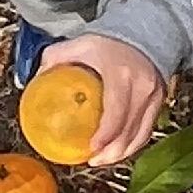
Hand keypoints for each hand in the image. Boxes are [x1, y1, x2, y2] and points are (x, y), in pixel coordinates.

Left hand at [35, 30, 166, 168]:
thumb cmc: (108, 41)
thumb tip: (34, 81)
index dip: (105, 135)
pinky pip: (147, 130)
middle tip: (93, 160)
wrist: (142, 32)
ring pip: (141, 134)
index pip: (116, 112)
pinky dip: (133, 144)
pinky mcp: (159, 101)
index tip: (91, 148)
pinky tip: (118, 150)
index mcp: (121, 75)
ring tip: (103, 160)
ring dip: (123, 152)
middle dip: (111, 152)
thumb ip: (55, 59)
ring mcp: (154, 96)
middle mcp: (142, 87)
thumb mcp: (79, 45)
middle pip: (129, 130)